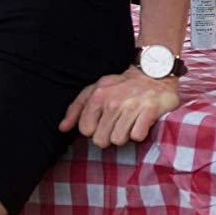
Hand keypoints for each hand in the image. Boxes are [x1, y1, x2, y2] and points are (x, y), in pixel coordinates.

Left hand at [58, 65, 179, 147]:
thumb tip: (62, 128)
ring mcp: (131, 106)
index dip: (93, 130)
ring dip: (123, 135)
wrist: (153, 74)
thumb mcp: (96, 90)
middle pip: (100, 140)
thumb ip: (76, 109)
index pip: (85, 129)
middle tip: (116, 124)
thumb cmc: (120, 86)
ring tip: (128, 123)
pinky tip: (140, 122)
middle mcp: (112, 101)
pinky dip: (139, 133)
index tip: (100, 123)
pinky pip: (137, 137)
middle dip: (107, 136)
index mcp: (97, 95)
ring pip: (117, 140)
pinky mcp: (149, 111)